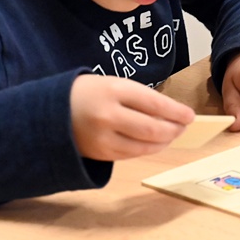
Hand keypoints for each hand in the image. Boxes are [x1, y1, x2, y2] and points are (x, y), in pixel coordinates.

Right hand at [70, 74, 194, 159]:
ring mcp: (103, 138)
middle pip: (152, 128)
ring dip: (164, 141)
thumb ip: (138, 98)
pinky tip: (155, 143)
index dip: (176, 112)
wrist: (49, 112)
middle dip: (173, 129)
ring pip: (145, 146)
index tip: (190, 115)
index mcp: (112, 90)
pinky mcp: (100, 154)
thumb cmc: (86, 93)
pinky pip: (132, 154)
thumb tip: (170, 114)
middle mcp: (108, 115)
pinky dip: (148, 149)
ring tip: (172, 134)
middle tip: (183, 126)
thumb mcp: (111, 84)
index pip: (154, 103)